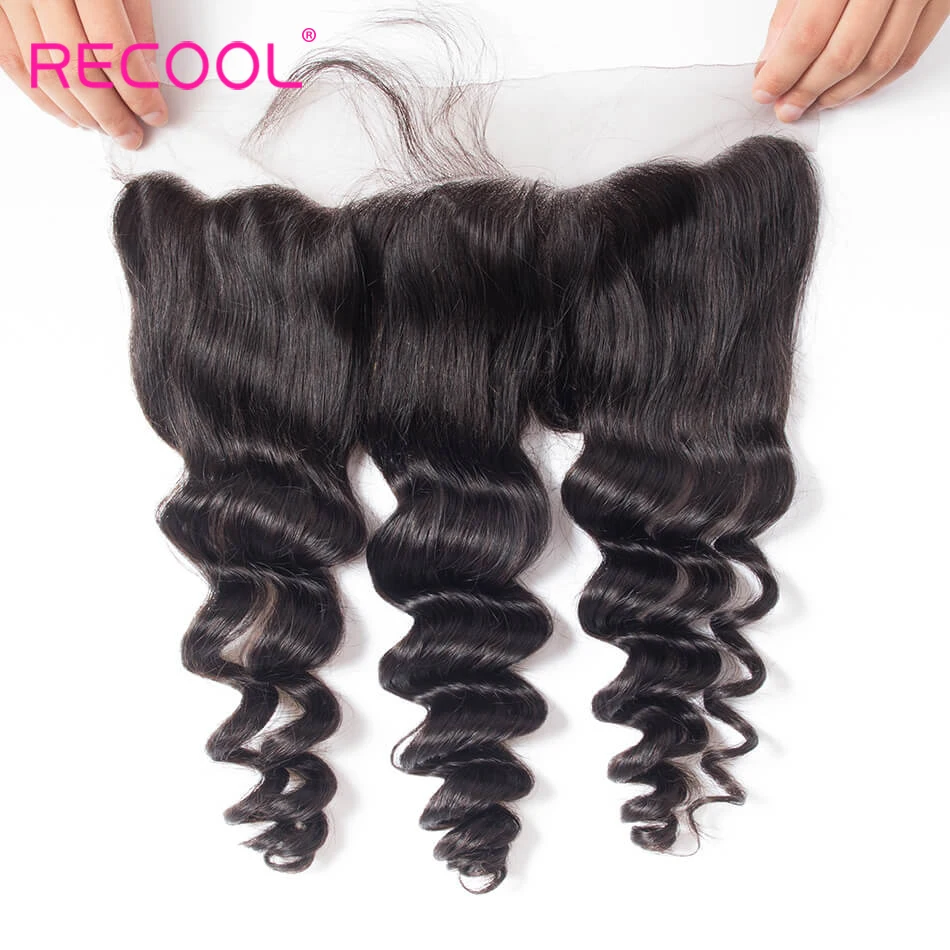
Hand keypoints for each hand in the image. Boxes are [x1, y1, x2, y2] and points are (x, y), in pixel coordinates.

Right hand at [0, 0, 165, 147]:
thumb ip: (136, 22)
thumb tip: (146, 77)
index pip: (112, 50)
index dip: (137, 91)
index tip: (155, 113)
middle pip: (76, 70)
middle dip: (111, 113)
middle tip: (132, 134)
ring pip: (43, 73)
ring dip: (80, 112)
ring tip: (106, 127)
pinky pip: (13, 63)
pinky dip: (42, 97)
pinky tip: (70, 115)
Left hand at [752, 0, 948, 120]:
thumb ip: (789, 13)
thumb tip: (771, 64)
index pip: (809, 34)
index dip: (783, 72)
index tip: (764, 92)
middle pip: (845, 54)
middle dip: (809, 90)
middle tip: (787, 107)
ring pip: (879, 62)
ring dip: (841, 93)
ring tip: (814, 101)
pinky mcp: (940, 0)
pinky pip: (907, 55)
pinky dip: (875, 82)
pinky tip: (849, 89)